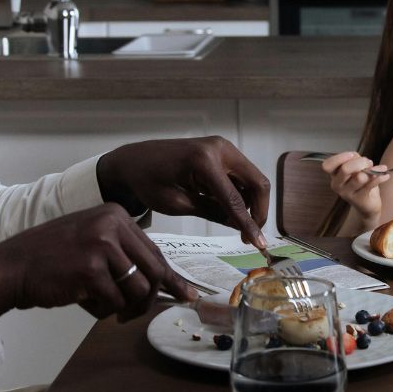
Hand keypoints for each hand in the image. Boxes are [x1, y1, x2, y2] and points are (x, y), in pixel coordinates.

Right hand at [0, 204, 193, 320]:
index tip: (187, 294)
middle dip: (148, 300)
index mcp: (116, 215)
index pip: (156, 252)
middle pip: (154, 272)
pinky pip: (114, 301)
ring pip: (138, 290)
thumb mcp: (93, 242)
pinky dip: (101, 310)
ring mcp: (101, 245)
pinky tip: (81, 300)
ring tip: (100, 305)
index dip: (170, 279)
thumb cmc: (52, 259)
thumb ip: (126, 255)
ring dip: (123, 307)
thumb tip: (166, 282)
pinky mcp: (90, 270)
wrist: (10, 266)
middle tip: (131, 315)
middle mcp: (112, 224)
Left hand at [96, 136, 269, 246]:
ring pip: (252, 179)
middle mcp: (220, 148)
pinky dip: (241, 193)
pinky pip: (241, 175)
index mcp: (204, 161)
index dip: (249, 223)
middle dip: (258, 211)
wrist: (133, 160)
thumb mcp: (176, 204)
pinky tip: (227, 208)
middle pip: (257, 182)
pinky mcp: (221, 150)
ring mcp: (222, 147)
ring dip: (250, 202)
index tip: (258, 244)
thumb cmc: (147, 182)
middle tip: (250, 234)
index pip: (235, 198)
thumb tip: (239, 226)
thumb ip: (211, 212)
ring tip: (234, 222)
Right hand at [321, 152, 387, 227]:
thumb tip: (363, 160)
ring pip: (359, 178)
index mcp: (334, 175)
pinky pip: (371, 185)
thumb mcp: (356, 168)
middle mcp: (337, 185)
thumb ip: (356, 160)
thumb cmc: (360, 183)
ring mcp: (347, 194)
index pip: (327, 165)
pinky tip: (385, 175)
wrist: (367, 205)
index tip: (353, 154)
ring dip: (372, 171)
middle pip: (345, 169)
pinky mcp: (360, 199)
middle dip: (360, 162)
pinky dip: (380, 177)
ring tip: (378, 170)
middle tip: (368, 163)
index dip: (340, 157)